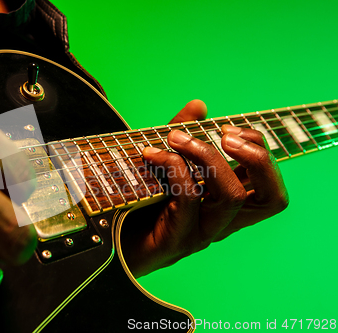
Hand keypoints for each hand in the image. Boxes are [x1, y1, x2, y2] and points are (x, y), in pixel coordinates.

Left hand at [122, 100, 288, 276]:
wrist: (108, 242)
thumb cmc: (140, 202)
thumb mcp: (164, 161)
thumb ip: (184, 135)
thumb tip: (199, 105)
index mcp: (225, 205)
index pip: (270, 186)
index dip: (261, 151)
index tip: (230, 128)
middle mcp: (222, 222)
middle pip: (271, 197)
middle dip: (256, 157)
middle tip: (224, 134)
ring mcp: (201, 233)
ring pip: (231, 196)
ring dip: (207, 155)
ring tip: (177, 138)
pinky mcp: (175, 239)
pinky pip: (188, 198)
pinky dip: (173, 167)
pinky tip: (151, 154)